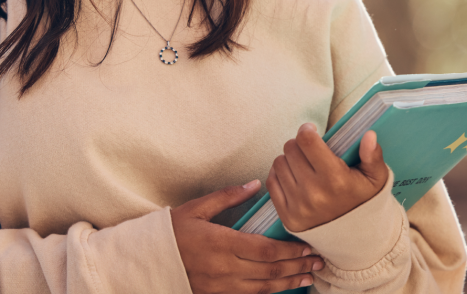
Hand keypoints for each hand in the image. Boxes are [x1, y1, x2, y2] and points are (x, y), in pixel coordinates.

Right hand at [171, 179, 324, 293]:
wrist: (148, 260)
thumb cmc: (172, 231)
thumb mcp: (196, 208)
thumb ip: (227, 196)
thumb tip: (254, 184)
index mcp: (221, 243)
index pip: (265, 250)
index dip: (290, 251)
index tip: (309, 246)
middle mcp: (224, 268)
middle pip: (270, 271)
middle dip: (297, 266)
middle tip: (319, 262)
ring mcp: (221, 286)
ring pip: (263, 288)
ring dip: (288, 282)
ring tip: (308, 278)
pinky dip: (269, 292)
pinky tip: (282, 287)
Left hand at [267, 124, 388, 232]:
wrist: (357, 240)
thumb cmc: (365, 202)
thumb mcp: (376, 178)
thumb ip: (372, 156)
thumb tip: (369, 134)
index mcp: (336, 180)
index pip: (307, 141)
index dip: (306, 130)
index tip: (311, 130)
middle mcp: (314, 193)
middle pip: (290, 149)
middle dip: (299, 144)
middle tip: (308, 150)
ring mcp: (298, 207)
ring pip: (279, 163)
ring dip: (288, 159)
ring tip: (302, 164)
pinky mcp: (287, 217)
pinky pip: (272, 182)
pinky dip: (278, 174)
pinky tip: (292, 175)